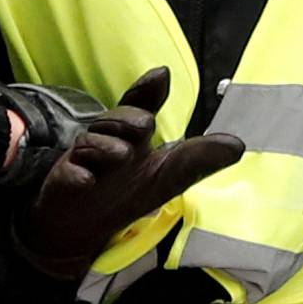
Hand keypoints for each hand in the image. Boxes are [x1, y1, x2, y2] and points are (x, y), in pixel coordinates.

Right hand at [14, 67, 242, 279]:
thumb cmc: (123, 194)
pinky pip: (70, 174)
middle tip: (145, 126)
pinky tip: (86, 179)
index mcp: (129, 134)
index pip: (137, 104)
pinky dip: (78, 175)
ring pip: (91, 142)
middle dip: (127, 118)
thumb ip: (195, 157)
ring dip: (105, 146)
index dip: (147, 90)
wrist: (78, 227)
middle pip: (114, 118)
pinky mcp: (64, 182)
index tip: (162, 76)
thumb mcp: (166, 177)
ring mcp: (81, 160)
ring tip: (121, 155)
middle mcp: (105, 140)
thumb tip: (238, 144)